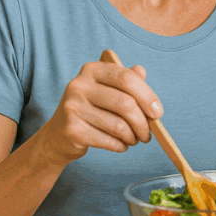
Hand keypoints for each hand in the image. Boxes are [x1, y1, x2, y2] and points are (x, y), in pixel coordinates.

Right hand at [39, 51, 163, 164]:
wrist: (58, 134)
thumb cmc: (92, 109)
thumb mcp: (108, 90)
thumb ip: (126, 80)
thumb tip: (141, 71)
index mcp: (92, 70)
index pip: (127, 78)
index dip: (147, 96)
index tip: (158, 113)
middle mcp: (79, 85)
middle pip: (125, 104)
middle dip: (143, 122)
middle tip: (147, 134)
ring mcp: (73, 107)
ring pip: (118, 125)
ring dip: (132, 137)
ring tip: (133, 139)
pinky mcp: (71, 129)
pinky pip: (108, 140)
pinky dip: (120, 145)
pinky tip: (121, 145)